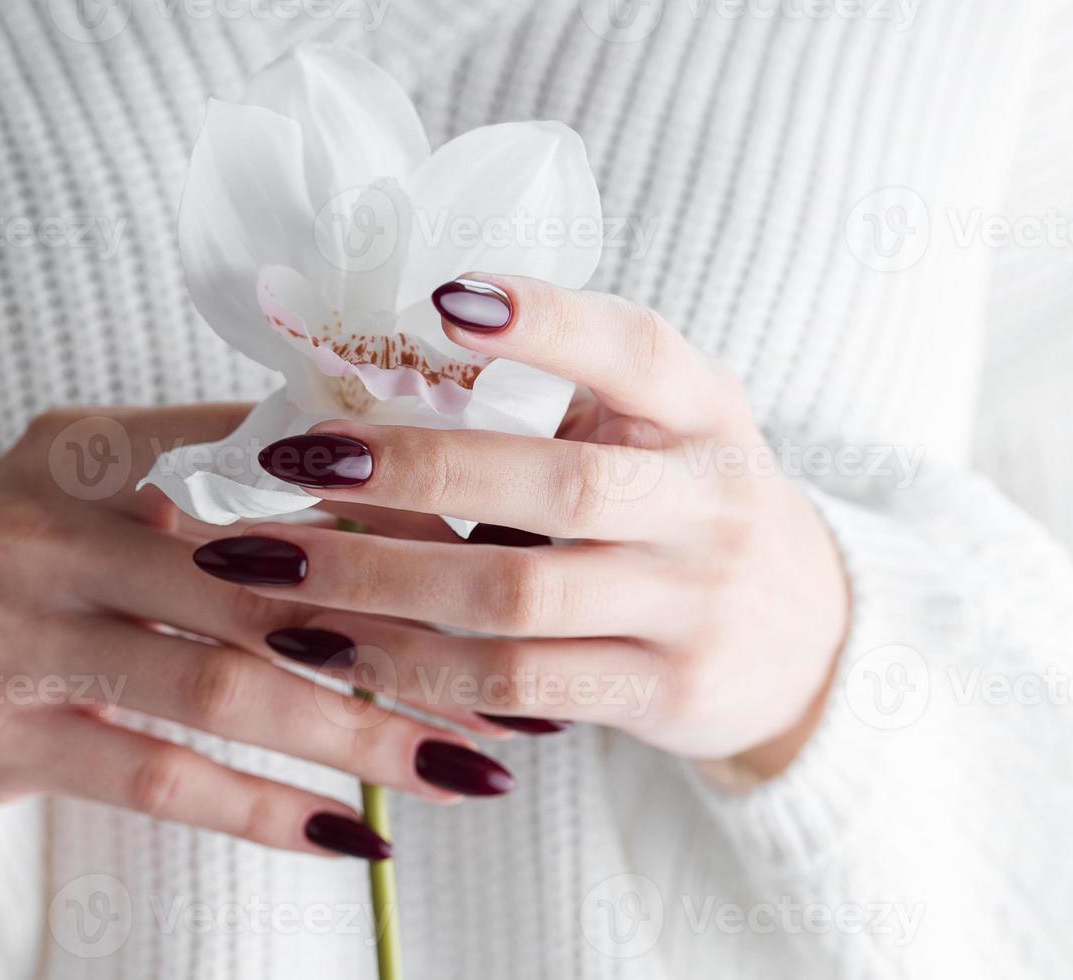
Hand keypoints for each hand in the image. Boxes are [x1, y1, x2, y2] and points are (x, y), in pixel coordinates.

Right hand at [0, 403, 514, 861]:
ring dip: (360, 735)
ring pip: (224, 685)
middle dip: (402, 635)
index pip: (270, 462)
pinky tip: (352, 836)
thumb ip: (219, 488)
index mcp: (95, 444)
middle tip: (510, 678)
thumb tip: (403, 511)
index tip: (495, 552)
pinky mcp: (3, 735)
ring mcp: (18, 628)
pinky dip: (265, 811)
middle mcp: (52, 522)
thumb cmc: (19, 562)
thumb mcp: (95, 490)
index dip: (392, 508)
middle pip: (264, 578)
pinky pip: (160, 778)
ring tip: (464, 769)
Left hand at [196, 275, 851, 783]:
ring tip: (267, 566)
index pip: (637, 350)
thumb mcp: (657, 435)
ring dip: (377, 580)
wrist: (806, 638)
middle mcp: (711, 503)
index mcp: (704, 411)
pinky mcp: (664, 693)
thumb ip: (559, 407)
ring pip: (517, 598)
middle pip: (558, 484)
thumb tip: (367, 378)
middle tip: (292, 457)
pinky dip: (412, 668)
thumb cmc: (685, 511)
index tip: (443, 296)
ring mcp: (694, 606)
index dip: (547, 321)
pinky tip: (328, 649)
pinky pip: (518, 683)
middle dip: (413, 469)